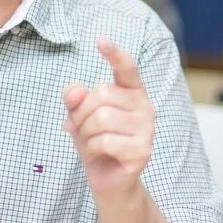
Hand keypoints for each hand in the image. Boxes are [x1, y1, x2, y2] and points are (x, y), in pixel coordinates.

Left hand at [63, 40, 155, 198]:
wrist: (108, 180)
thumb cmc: (95, 142)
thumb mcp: (79, 116)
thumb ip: (75, 99)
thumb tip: (74, 91)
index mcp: (132, 93)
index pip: (127, 68)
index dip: (115, 54)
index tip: (100, 41)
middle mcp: (145, 107)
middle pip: (101, 95)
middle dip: (81, 113)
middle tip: (81, 129)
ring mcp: (147, 129)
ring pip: (101, 118)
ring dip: (86, 133)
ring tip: (92, 143)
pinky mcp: (143, 151)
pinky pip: (104, 140)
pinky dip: (92, 148)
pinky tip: (99, 154)